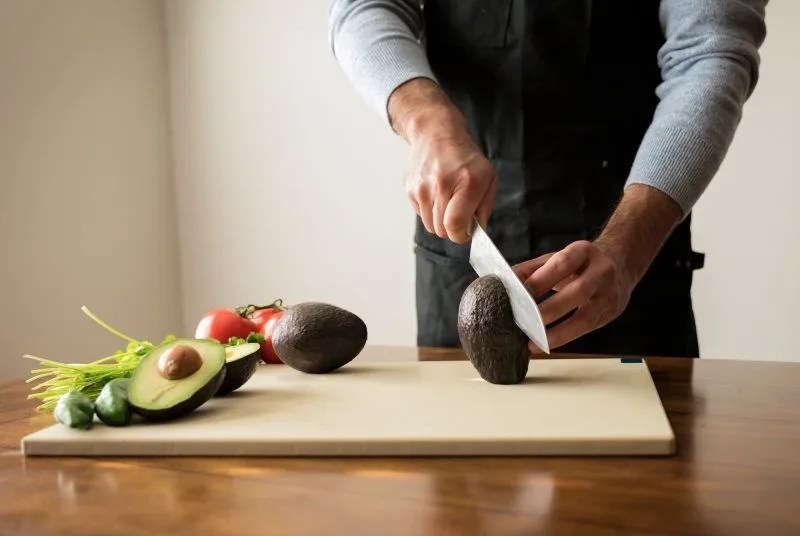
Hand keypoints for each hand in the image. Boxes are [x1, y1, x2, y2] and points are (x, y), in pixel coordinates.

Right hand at [389, 78, 496, 242]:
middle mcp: (442, 185)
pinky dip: (430, 211)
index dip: (461, 235)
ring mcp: (423, 187)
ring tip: (447, 202)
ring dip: (440, 220)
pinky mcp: (411, 189)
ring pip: (430, 226)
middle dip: (452, 228)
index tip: (466, 232)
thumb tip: (476, 230)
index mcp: (467, 182)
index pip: (455, 225)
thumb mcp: (488, 178)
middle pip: (442, 230)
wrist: (437, 134)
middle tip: (459, 215)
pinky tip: (436, 194)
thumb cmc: (465, 157)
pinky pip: (421, 215)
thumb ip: (484, 208)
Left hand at [513, 240, 634, 351]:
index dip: (540, 281)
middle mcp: (602, 271)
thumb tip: (503, 283)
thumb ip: (531, 270)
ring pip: (585, 316)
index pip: (561, 264)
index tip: (517, 295)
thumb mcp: (557, 258)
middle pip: (577, 292)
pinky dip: (565, 337)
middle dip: (549, 309)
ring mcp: (610, 293)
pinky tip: (546, 344)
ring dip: (557, 331)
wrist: (621, 262)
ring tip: (532, 341)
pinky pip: (587, 328)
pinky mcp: (611, 312)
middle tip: (523, 322)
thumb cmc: (579, 263)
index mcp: (583, 251)